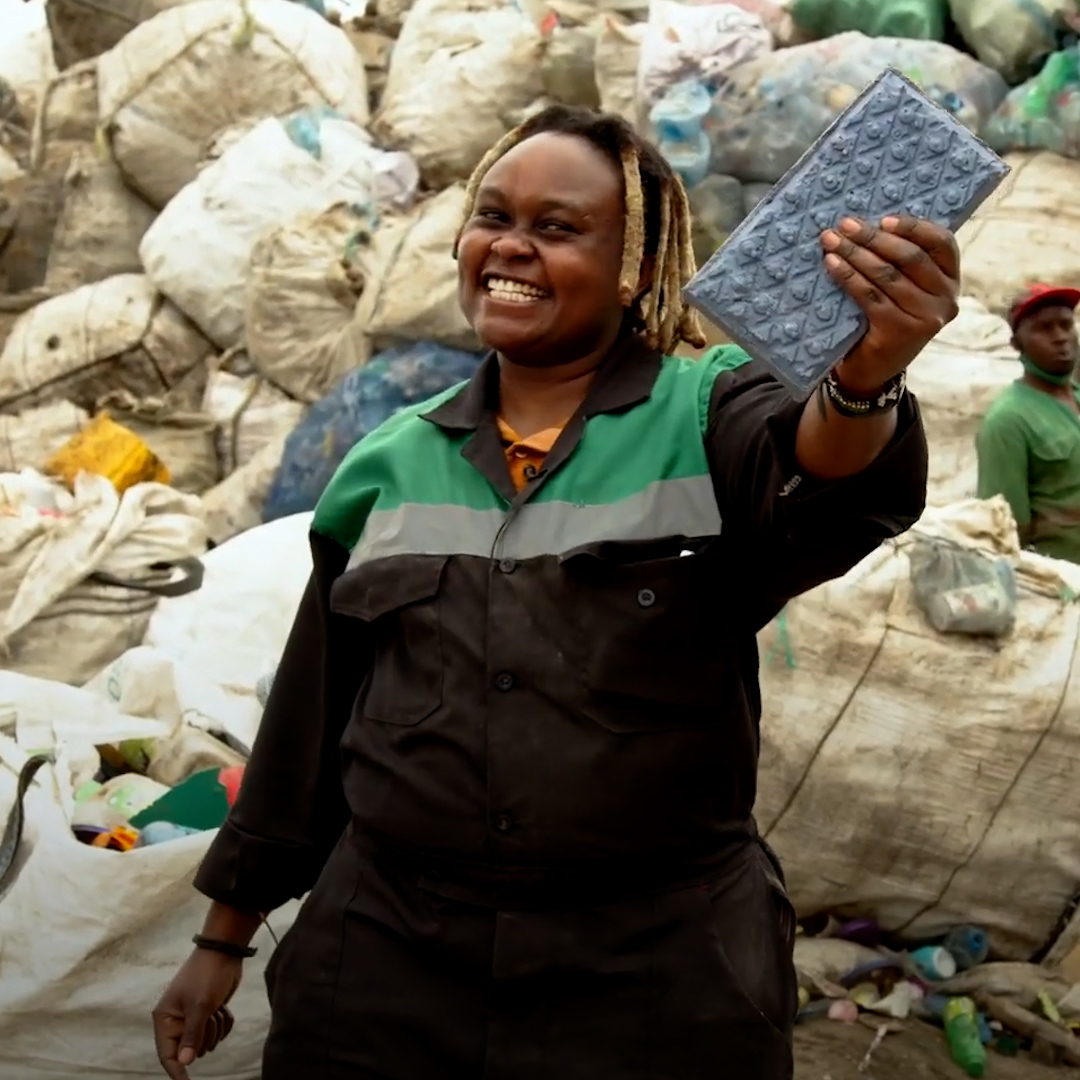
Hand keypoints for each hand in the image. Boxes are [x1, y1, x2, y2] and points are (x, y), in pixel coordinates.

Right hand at [152, 949, 242, 1077]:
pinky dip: (225, 1022)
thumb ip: (192, 1035)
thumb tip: (185, 1062)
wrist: (225, 952)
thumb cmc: (207, 975)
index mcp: (165, 1019)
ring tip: (216, 1008)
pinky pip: (219, 1031)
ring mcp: (194, 1017)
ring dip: (216, 1028)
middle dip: (205, 1036)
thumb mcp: (200, 1006)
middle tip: (208, 1016)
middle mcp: (177, 1021)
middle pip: (191, 1050)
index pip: (167, 1055)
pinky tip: (223, 1008)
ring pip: (208, 1041)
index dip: (177, 1071)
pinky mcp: (209, 1013)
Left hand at [820, 216, 959, 394]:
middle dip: (874, 237)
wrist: (873, 370)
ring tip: (831, 240)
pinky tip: (831, 264)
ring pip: (887, 274)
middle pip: (910, 256)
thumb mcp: (904, 291)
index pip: (942, 243)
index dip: (913, 226)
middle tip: (845, 225)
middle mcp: (946, 299)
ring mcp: (926, 317)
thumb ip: (901, 263)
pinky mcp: (900, 331)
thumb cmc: (885, 320)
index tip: (883, 219)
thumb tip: (869, 223)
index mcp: (951, 280)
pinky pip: (870, 295)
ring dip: (855, 254)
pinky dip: (848, 276)